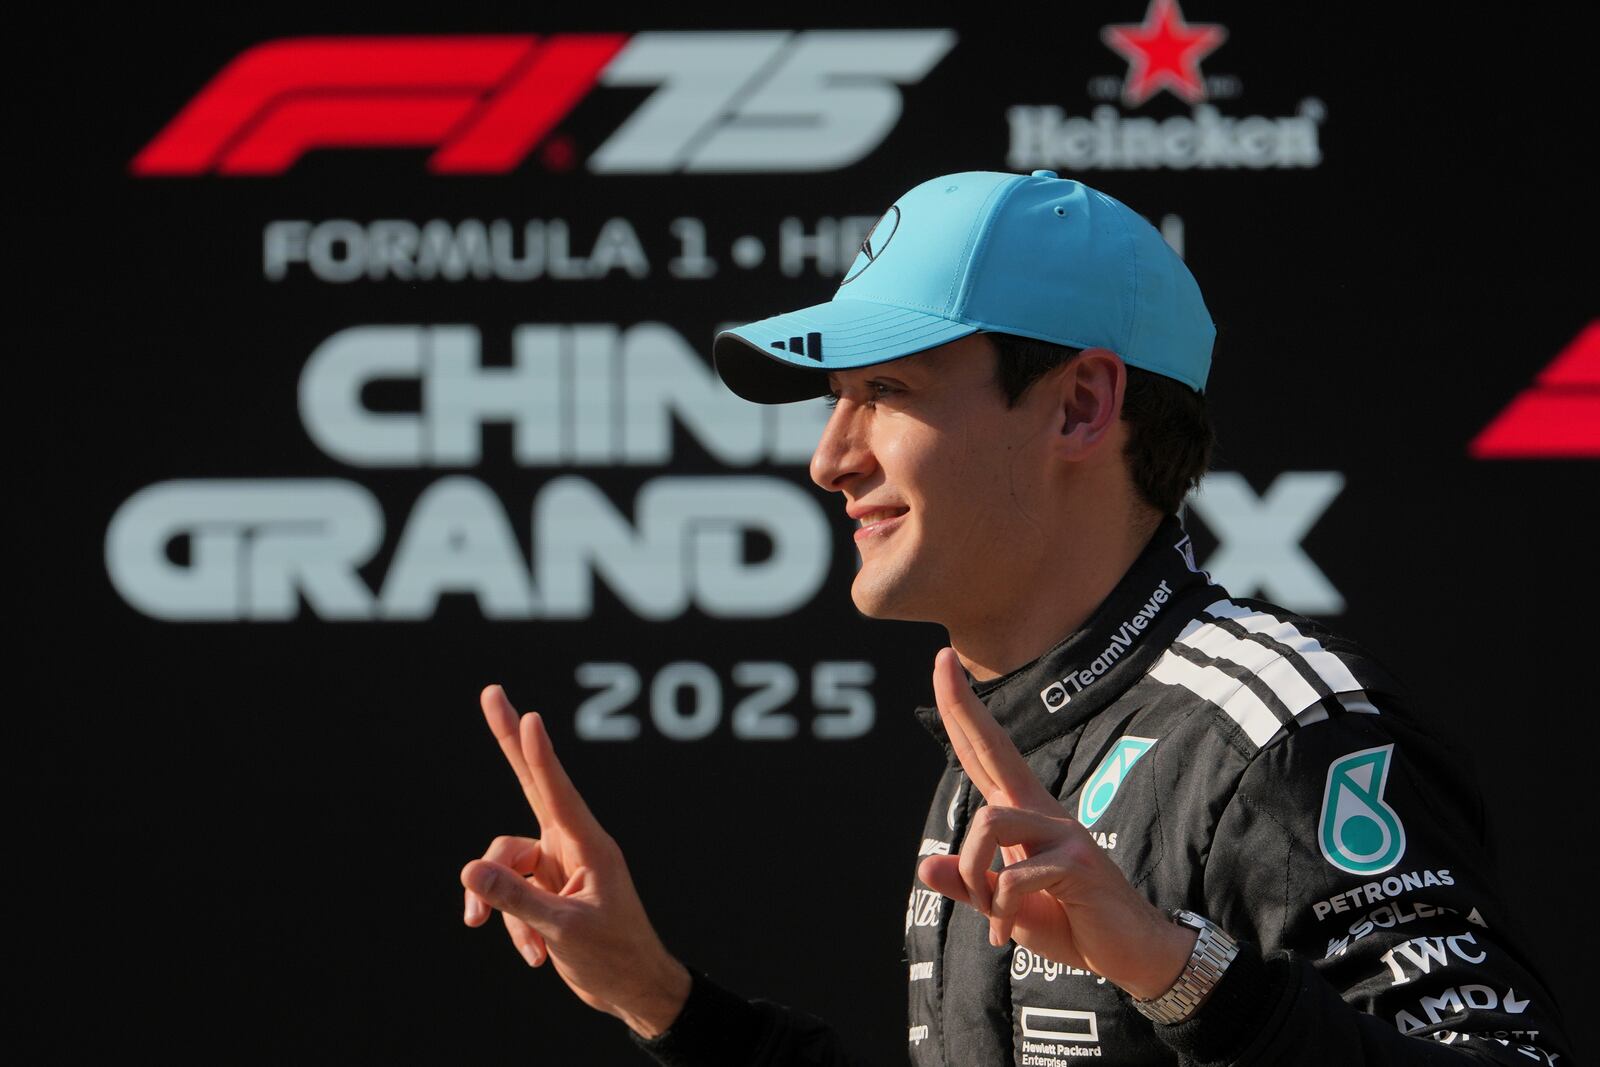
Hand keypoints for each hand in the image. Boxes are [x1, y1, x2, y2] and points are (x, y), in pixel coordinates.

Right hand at [461, 684, 690, 1036]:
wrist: (631, 989)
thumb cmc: (613, 955)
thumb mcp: (562, 930)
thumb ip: (515, 900)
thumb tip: (468, 872)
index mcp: (588, 844)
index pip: (557, 790)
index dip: (540, 754)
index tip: (529, 717)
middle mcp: (569, 844)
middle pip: (531, 783)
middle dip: (508, 741)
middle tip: (491, 692)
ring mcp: (554, 864)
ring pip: (501, 864)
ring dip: (498, 904)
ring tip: (515, 941)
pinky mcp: (543, 888)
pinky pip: (508, 895)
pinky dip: (514, 927)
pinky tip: (536, 957)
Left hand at [915, 649, 1194, 999]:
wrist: (1128, 953)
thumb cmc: (1068, 922)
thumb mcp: (1005, 906)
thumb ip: (969, 885)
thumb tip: (923, 864)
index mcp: (1023, 814)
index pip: (985, 752)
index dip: (962, 710)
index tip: (943, 662)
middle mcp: (1042, 811)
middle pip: (994, 747)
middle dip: (962, 706)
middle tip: (940, 657)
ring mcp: (1063, 831)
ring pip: (989, 821)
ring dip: (973, 875)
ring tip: (990, 914)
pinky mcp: (1077, 862)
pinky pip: (1014, 878)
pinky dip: (1002, 912)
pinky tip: (1008, 933)